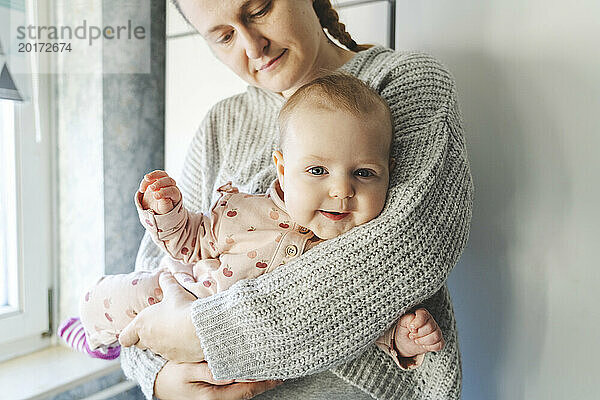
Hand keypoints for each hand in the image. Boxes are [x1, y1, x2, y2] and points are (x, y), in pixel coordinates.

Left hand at [119, 271, 204, 361]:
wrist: (200, 327)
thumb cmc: (182, 308)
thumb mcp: (174, 291)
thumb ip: (166, 283)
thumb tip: (164, 274)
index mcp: (142, 325)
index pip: (124, 338)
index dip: (129, 334)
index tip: (136, 329)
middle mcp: (148, 340)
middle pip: (140, 344)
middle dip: (147, 337)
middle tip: (159, 326)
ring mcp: (162, 351)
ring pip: (157, 349)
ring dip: (163, 341)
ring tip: (176, 330)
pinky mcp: (176, 358)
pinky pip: (173, 354)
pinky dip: (177, 348)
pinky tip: (187, 338)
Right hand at [139, 170, 181, 214]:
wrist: (156, 209)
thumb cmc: (162, 210)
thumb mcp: (164, 210)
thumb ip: (165, 203)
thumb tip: (162, 196)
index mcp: (176, 195)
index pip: (173, 191)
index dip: (164, 192)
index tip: (155, 196)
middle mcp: (172, 187)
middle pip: (169, 181)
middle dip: (159, 183)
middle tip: (151, 188)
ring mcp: (165, 182)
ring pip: (162, 174)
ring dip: (154, 175)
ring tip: (146, 178)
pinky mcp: (157, 179)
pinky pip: (154, 176)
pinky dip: (147, 180)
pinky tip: (142, 189)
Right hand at [155, 361, 282, 399]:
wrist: (158, 382)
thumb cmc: (172, 375)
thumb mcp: (188, 370)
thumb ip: (211, 372)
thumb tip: (233, 372)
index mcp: (213, 397)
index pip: (246, 389)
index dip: (263, 382)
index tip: (278, 374)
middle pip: (248, 392)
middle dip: (264, 380)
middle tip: (280, 368)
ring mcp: (217, 399)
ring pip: (243, 391)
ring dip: (256, 380)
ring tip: (270, 368)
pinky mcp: (216, 394)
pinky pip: (235, 388)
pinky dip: (246, 379)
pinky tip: (252, 371)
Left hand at [394, 308, 443, 357]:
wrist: (405, 342)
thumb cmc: (404, 330)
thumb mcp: (402, 323)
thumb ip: (407, 319)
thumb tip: (413, 323)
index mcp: (421, 314)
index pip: (424, 315)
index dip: (418, 322)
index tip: (412, 328)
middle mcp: (430, 321)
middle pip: (430, 327)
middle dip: (419, 334)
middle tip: (411, 336)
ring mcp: (435, 331)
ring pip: (436, 336)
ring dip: (424, 341)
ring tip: (416, 341)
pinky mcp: (438, 341)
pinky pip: (440, 344)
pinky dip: (431, 347)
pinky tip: (424, 346)